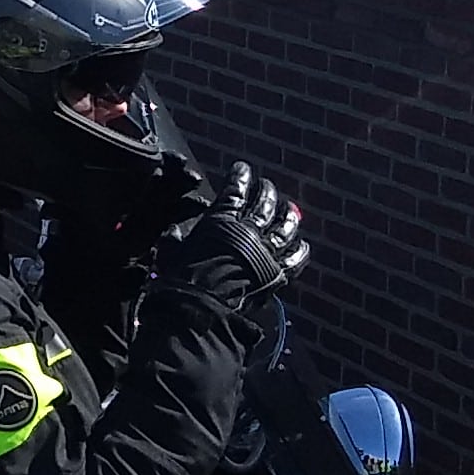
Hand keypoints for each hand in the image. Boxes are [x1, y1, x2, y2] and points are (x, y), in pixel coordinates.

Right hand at [158, 160, 309, 298]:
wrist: (203, 306)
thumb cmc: (184, 278)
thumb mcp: (171, 251)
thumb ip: (175, 238)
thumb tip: (172, 232)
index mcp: (222, 221)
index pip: (234, 190)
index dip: (239, 177)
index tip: (242, 168)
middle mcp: (248, 232)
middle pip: (264, 204)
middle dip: (266, 191)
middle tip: (266, 185)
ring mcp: (265, 252)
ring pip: (284, 226)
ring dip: (287, 216)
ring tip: (289, 209)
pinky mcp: (276, 273)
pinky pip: (294, 258)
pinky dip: (300, 250)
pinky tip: (302, 244)